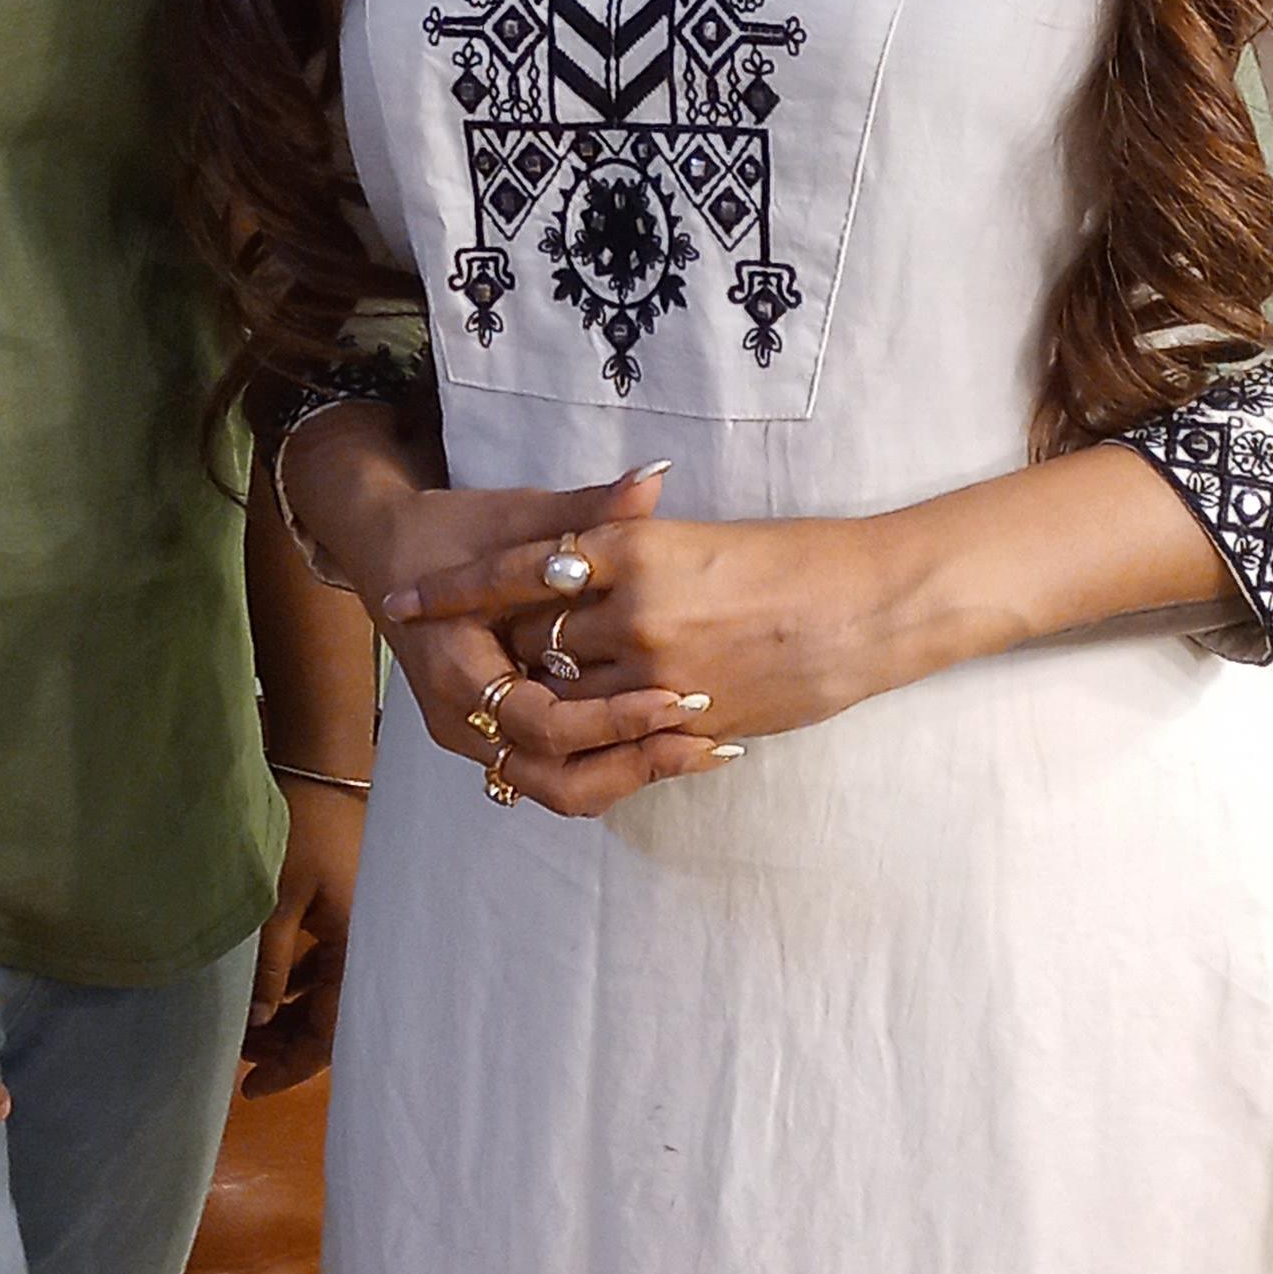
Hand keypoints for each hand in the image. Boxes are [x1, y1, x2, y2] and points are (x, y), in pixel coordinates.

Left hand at [246, 774, 360, 1090]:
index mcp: (359, 951)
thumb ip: (268, 964)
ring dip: (286, 1014)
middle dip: (284, 1045)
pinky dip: (293, 983)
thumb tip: (257, 1021)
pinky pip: (322, 966)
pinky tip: (263, 989)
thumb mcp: (276, 901)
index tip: (250, 1089)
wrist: (323, 766)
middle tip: (238, 1059)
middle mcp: (367, 949)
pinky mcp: (346, 912)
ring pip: (324, 994)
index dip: (290, 1066)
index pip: (329, 1032)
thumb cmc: (302, 830)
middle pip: (330, 1019)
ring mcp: (359, 930)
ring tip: (243, 1028)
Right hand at [362, 466, 733, 817]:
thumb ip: (584, 511)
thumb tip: (651, 479)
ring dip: (626, 773)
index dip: (612, 720)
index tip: (675, 699)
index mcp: (458, 671)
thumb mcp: (515, 517)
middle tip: (702, 739)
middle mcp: (461, 720)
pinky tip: (668, 742)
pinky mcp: (497, 739)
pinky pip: (556, 774)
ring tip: (698, 748)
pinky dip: (609, 765)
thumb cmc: (449, 532)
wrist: (389, 553)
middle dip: (631, 764)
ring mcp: (477, 738)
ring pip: (558, 789)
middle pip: (553, 779)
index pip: (543, 724)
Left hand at [383, 501, 913, 750]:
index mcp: (634, 545)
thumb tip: (573, 551)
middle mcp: (636, 608)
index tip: (401, 597)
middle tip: (457, 649)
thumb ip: (626, 541)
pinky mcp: (689, 719)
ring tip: (513, 695)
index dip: (453, 587)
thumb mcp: (693, 534)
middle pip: (528, 639)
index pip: (515, 568)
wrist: (871, 603)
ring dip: (539, 697)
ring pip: (563, 695)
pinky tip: (576, 731)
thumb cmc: (792, 557)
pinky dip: (591, 734)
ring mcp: (661, 671)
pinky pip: (615, 739)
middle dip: (495, 648)